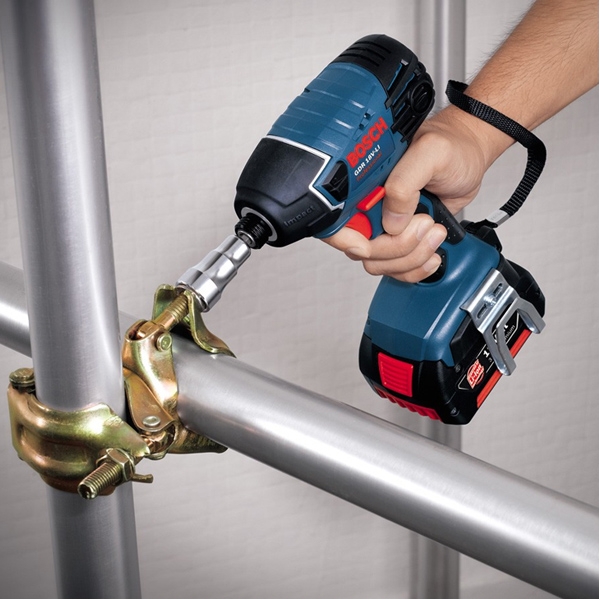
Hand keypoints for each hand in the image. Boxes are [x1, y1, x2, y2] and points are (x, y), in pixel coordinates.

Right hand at [324, 105, 494, 281]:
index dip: (347, 240)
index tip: (369, 243)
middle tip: (423, 223)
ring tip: (434, 229)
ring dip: (411, 256)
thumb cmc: (451, 147)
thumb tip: (390, 221)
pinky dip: (417, 268)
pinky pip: (399, 269)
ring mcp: (387, 228)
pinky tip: (432, 251)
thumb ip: (404, 183)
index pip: (337, 223)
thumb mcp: (429, 153)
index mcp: (364, 186)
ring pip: (381, 264)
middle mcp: (371, 209)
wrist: (471, 156)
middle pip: (362, 251)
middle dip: (396, 247)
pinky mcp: (404, 241)